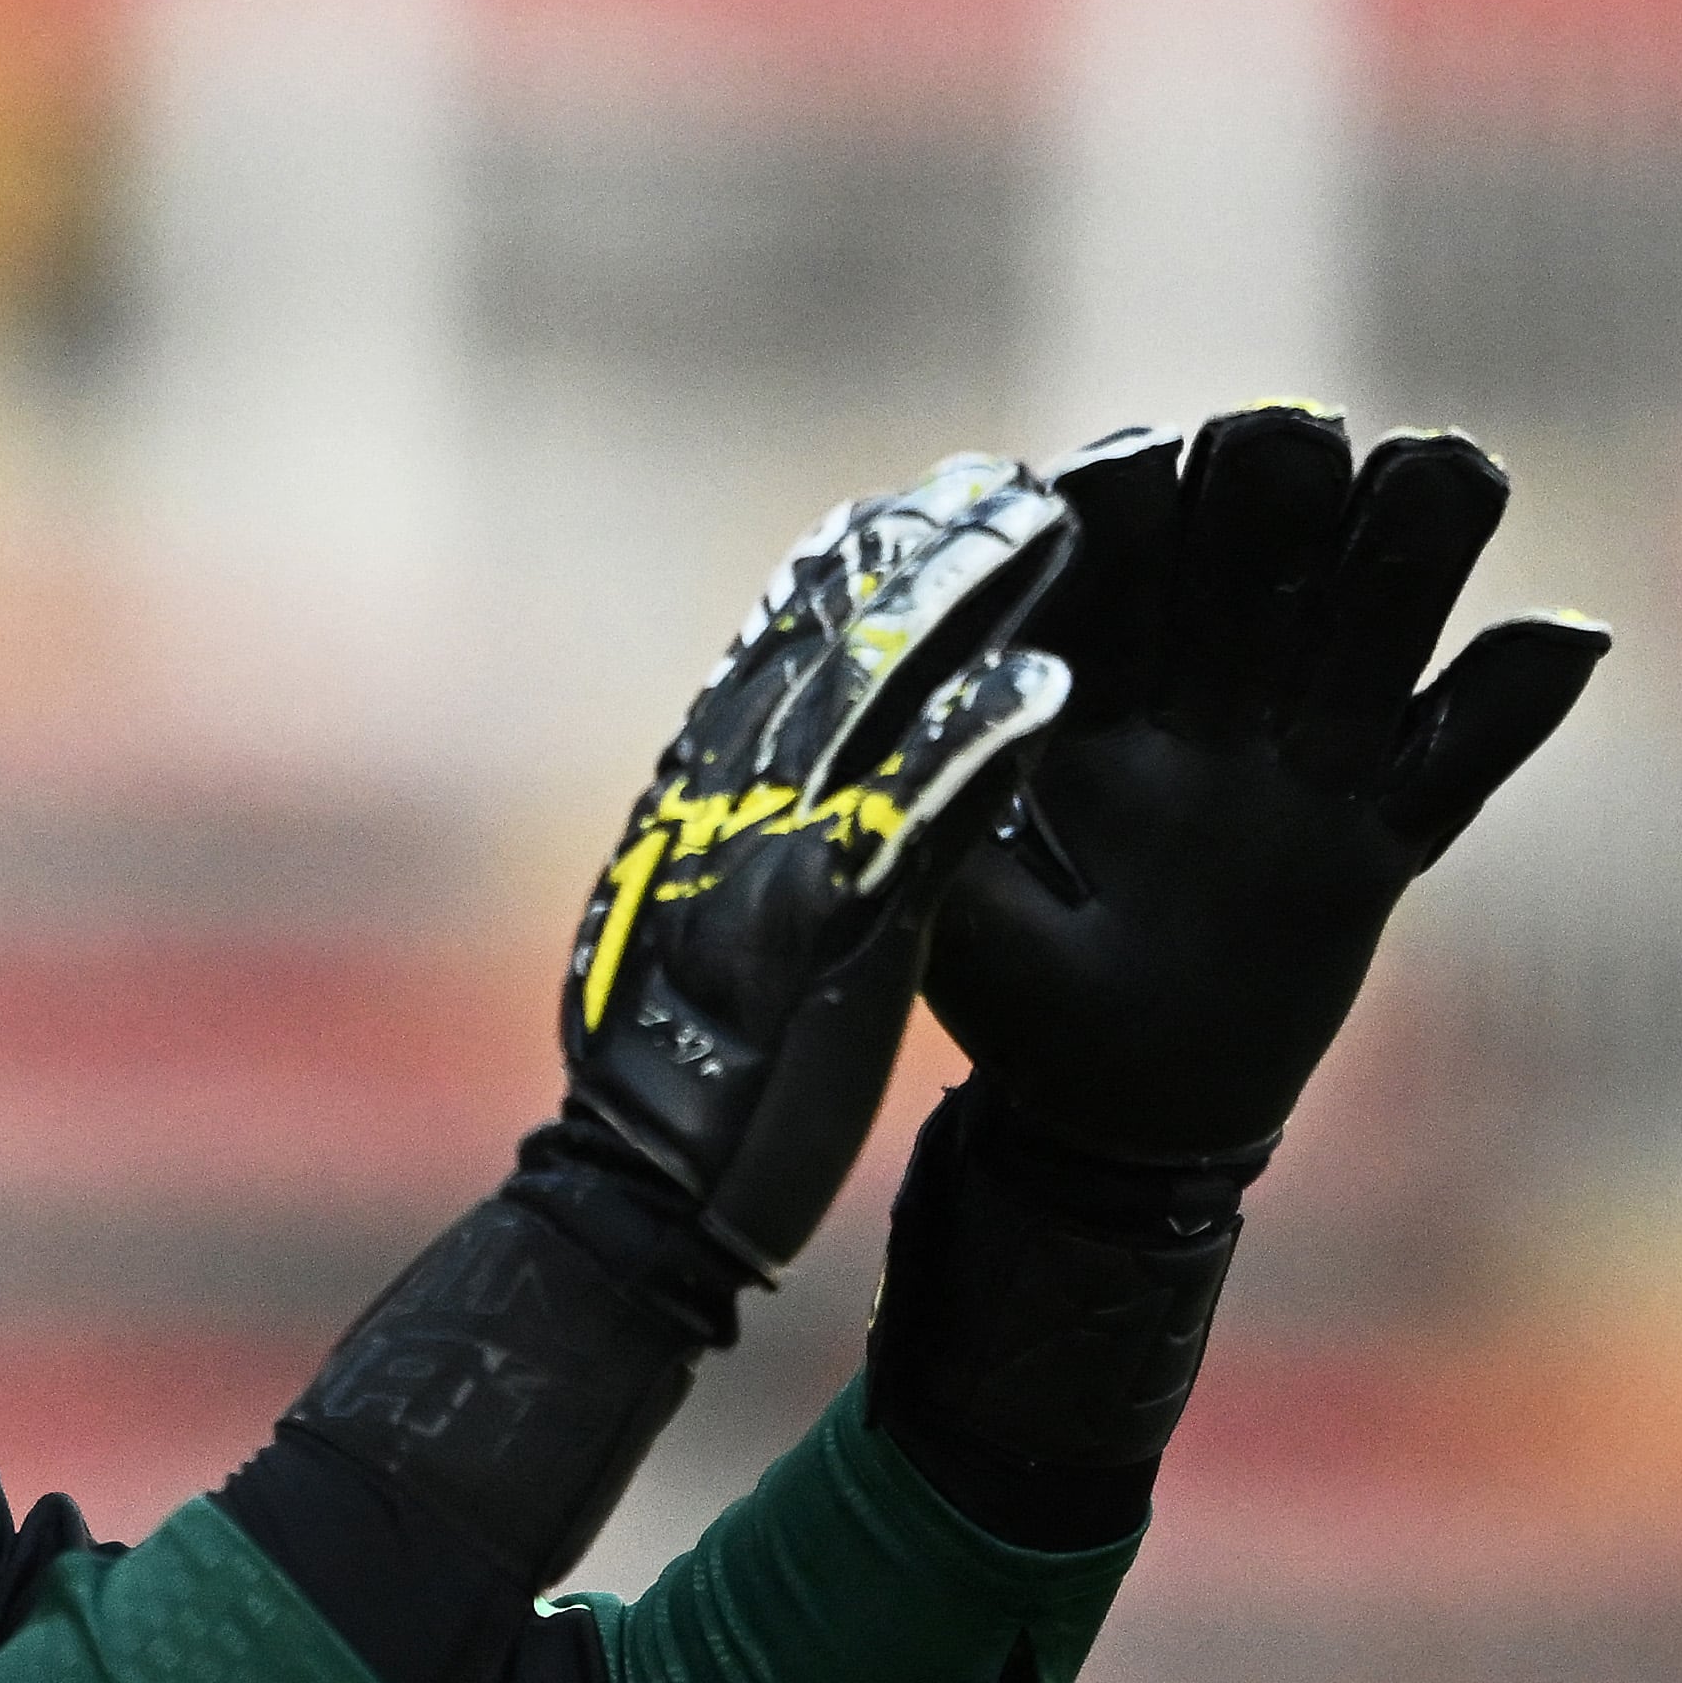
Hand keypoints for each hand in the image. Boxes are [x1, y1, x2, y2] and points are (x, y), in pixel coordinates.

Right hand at [564, 455, 1074, 1275]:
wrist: (634, 1204)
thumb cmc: (678, 1081)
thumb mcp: (688, 929)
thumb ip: (722, 844)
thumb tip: (761, 776)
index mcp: (691, 801)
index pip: (770, 653)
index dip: (849, 570)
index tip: (917, 502)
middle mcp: (722, 805)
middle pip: (827, 642)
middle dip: (919, 549)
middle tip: (1006, 478)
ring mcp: (768, 859)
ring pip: (872, 697)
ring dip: (963, 601)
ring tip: (1047, 526)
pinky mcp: (823, 933)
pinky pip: (914, 820)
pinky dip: (976, 744)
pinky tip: (1046, 684)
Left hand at [923, 407, 1609, 1162]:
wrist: (1126, 1116)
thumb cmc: (1024, 1007)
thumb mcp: (957, 922)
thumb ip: (952, 824)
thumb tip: (962, 721)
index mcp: (1092, 696)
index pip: (1111, 571)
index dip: (1125, 507)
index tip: (1133, 457)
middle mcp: (1208, 698)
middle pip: (1255, 562)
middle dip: (1271, 492)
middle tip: (1294, 442)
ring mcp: (1307, 758)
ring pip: (1370, 625)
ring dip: (1412, 544)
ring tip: (1452, 468)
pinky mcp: (1387, 832)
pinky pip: (1463, 760)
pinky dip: (1516, 699)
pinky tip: (1570, 634)